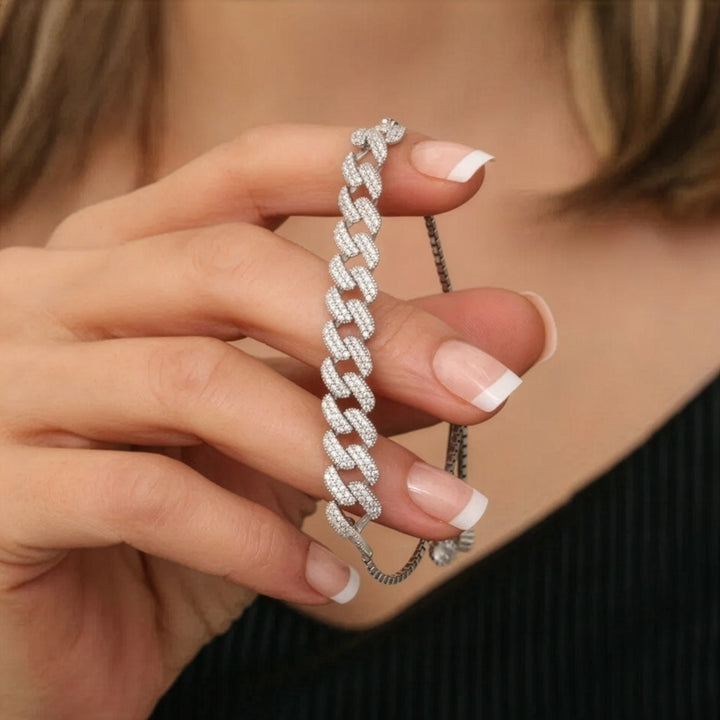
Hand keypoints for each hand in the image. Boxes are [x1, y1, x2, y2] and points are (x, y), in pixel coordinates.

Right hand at [0, 125, 547, 718]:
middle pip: (223, 268)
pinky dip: (258, 540)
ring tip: (439, 511)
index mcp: (119, 261)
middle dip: (371, 332)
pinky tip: (329, 581)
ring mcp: (6, 387)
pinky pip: (148, 497)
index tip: (465, 172)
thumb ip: (385, 375)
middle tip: (489, 388)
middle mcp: (51, 297)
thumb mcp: (283, 441)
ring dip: (340, 453)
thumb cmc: (167, 530)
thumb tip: (518, 327)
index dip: (352, 166)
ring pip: (196, 381)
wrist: (44, 649)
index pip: (239, 177)